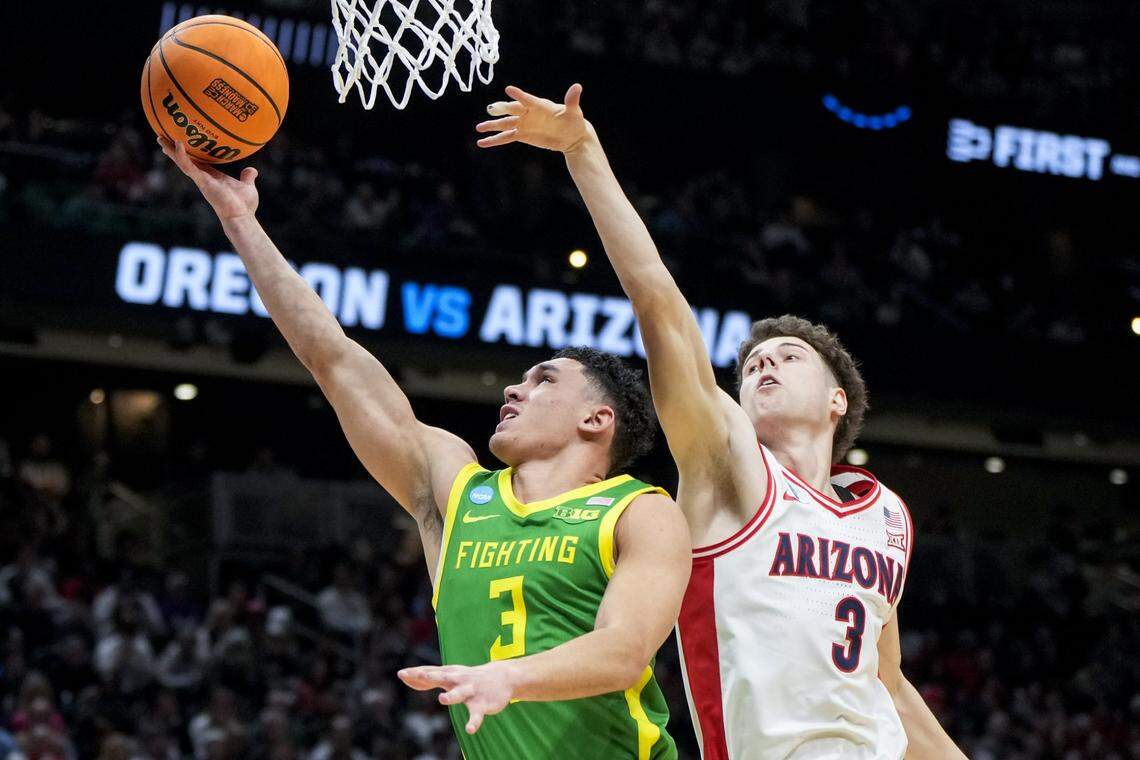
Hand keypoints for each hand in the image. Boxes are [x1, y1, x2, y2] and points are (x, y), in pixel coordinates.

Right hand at [157, 136, 258, 220]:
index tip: (180, 142)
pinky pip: (189, 166)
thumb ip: (247, 178)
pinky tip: (177, 144)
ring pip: (182, 162)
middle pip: (185, 161)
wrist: (241, 217)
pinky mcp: (202, 182)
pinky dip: (182, 156)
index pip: (197, 162)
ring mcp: (201, 180)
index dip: (188, 153)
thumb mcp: (247, 187)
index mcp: (212, 177)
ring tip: (160, 138)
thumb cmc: (244, 206)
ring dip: (171, 150)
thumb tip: (251, 170)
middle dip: (173, 150)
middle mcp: (204, 178)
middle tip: (161, 137)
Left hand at [398, 662, 516, 733]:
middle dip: (431, 676)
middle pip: (443, 677)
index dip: (416, 674)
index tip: (401, 674)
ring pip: (459, 694)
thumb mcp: (450, 674)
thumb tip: (406, 677)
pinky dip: (473, 722)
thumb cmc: (469, 677)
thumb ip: (429, 678)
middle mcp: (459, 680)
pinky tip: (469, 730)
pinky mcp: (482, 703)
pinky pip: (476, 714)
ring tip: (442, 699)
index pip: (430, 672)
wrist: (503, 677)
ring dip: (451, 696)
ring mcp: (471, 691)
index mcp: (450, 673)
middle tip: (420, 675)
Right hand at [476, 84, 588, 152]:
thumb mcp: (574, 112)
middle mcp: (528, 113)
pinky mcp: (521, 135)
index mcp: (539, 105)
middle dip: (501, 110)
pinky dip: (494, 140)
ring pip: (505, 124)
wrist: (571, 136)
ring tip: (478, 128)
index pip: (527, 99)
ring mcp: (523, 124)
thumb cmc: (573, 121)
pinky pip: (505, 138)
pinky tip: (482, 142)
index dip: (518, 95)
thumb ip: (572, 100)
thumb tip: (577, 87)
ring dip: (492, 126)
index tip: (509, 89)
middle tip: (491, 109)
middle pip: (512, 110)